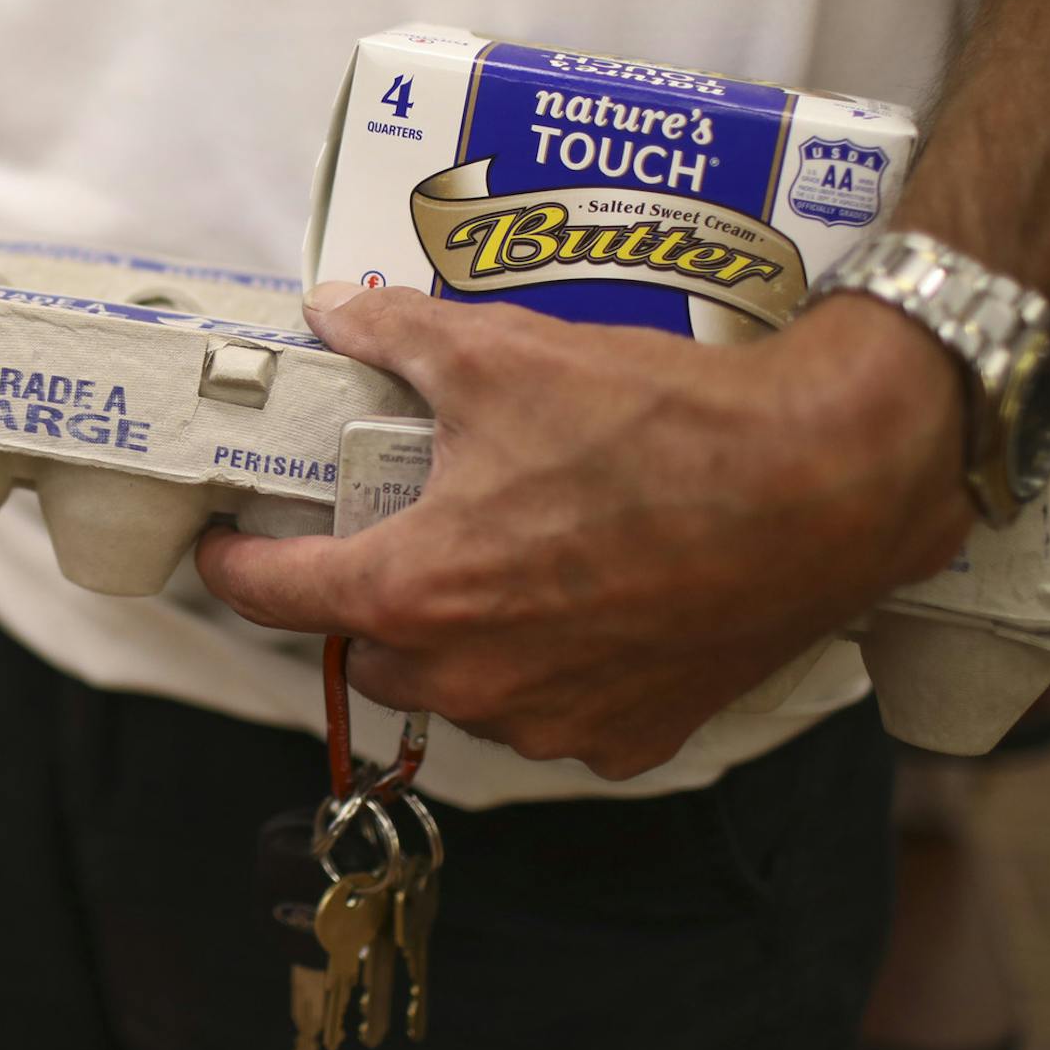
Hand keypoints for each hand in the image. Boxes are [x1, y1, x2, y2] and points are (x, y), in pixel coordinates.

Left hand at [197, 286, 976, 777]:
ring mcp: (551, 719)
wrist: (823, 484)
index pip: (275, 599)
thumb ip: (397, 336)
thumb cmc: (663, 427)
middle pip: (369, 651)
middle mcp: (472, 677)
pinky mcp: (627, 737)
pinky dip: (547, 669)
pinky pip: (551, 712)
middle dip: (365, 598)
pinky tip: (581, 606)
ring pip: (459, 690)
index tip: (226, 550)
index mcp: (418, 590)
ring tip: (500, 562)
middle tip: (395, 534)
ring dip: (456, 639)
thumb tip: (335, 313)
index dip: (235, 567)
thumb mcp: (504, 353)